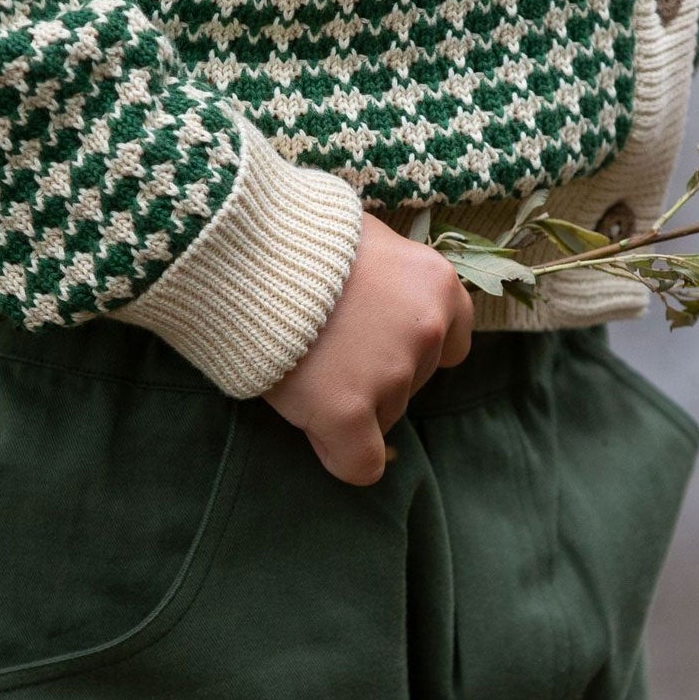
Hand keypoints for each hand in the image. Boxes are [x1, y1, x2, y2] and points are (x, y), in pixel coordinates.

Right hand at [261, 212, 475, 485]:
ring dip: (351, 403)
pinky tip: (321, 431)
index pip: (452, 342)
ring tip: (306, 363)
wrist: (246, 252)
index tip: (372, 335)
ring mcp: (390, 374)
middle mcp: (427, 330)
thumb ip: (390, 273)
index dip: (407, 344)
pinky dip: (343, 455)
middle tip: (325, 344)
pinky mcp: (348, 412)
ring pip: (383, 417)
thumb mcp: (364, 237)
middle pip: (412, 382)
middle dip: (374, 373)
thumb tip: (384, 293)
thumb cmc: (299, 236)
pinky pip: (361, 463)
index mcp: (437, 284)